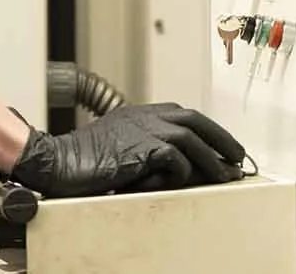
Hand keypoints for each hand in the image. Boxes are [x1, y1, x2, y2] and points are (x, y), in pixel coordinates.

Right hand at [4, 103, 246, 198]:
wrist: (57, 161)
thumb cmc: (82, 159)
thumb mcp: (118, 147)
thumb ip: (143, 148)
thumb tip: (174, 165)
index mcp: (139, 113)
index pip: (183, 115)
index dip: (207, 129)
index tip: (222, 144)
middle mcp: (145, 117)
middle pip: (194, 120)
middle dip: (221, 138)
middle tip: (237, 157)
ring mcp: (143, 130)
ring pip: (192, 140)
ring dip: (212, 159)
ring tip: (225, 176)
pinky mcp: (141, 149)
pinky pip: (175, 160)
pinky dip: (183, 172)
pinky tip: (184, 182)